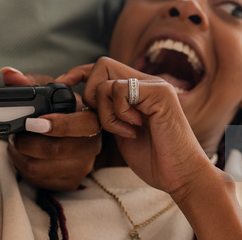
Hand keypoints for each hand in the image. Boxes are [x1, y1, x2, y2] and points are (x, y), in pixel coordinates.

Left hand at [1, 67, 101, 191]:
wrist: (67, 135)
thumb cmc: (58, 109)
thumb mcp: (48, 91)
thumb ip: (29, 81)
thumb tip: (8, 73)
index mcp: (92, 118)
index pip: (81, 125)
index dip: (57, 125)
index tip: (32, 122)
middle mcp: (92, 144)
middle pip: (56, 150)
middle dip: (27, 142)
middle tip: (16, 134)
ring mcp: (82, 166)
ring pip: (40, 167)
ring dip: (21, 154)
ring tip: (18, 142)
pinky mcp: (69, 182)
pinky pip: (38, 179)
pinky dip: (22, 166)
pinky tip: (23, 155)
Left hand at [80, 57, 210, 195]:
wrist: (182, 176)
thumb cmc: (156, 159)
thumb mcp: (121, 132)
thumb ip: (108, 113)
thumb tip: (82, 104)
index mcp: (137, 90)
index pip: (103, 68)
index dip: (78, 73)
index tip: (60, 84)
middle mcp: (146, 82)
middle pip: (101, 65)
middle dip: (91, 94)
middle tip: (103, 121)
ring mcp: (154, 85)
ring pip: (107, 83)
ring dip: (106, 113)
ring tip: (125, 130)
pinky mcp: (159, 93)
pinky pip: (120, 91)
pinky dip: (118, 114)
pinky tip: (133, 129)